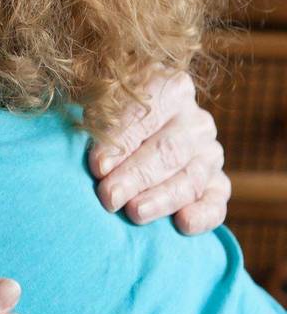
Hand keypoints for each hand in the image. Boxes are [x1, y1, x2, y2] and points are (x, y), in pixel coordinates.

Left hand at [89, 70, 229, 234]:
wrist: (131, 135)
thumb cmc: (106, 117)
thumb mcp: (97, 105)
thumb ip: (100, 125)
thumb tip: (102, 166)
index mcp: (170, 89)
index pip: (146, 116)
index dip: (121, 142)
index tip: (98, 167)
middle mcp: (195, 122)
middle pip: (168, 151)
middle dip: (136, 176)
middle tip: (109, 197)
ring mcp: (209, 154)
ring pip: (190, 178)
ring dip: (162, 198)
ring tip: (135, 212)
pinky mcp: (216, 184)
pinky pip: (216, 201)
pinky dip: (204, 214)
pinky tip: (183, 223)